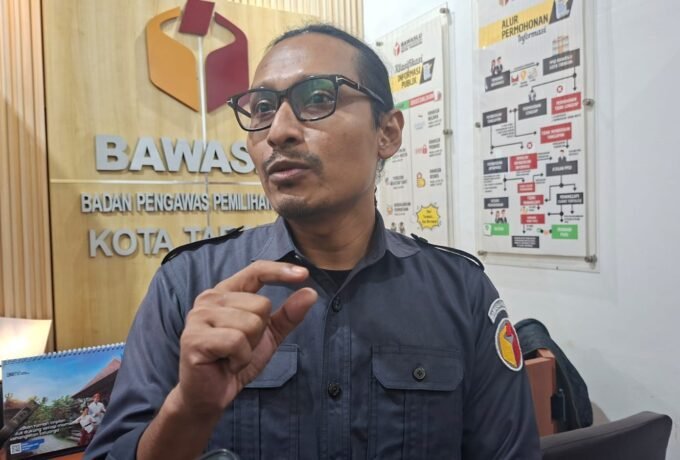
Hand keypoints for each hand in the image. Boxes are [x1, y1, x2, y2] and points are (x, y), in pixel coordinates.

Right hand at [169, 261, 316, 418]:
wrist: (209, 396)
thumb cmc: (235, 361)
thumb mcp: (268, 336)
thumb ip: (288, 315)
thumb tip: (311, 293)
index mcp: (225, 293)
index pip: (256, 271)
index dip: (280, 271)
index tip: (304, 274)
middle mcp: (209, 299)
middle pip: (261, 304)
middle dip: (259, 333)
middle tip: (240, 348)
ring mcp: (199, 317)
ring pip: (251, 324)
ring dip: (249, 349)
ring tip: (232, 356)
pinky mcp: (195, 338)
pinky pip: (237, 342)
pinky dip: (240, 359)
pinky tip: (226, 364)